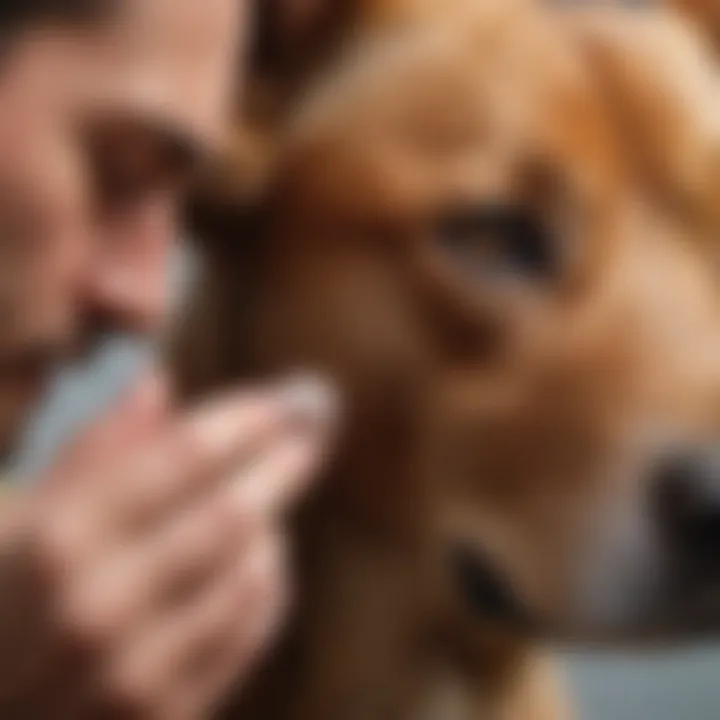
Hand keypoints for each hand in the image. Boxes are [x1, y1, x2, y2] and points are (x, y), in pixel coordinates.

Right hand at [0, 371, 333, 718]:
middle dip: (285, 461)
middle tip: (315, 430)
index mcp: (58, 538)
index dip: (249, 422)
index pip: (184, 458)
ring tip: (266, 500)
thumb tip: (157, 382)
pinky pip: (249, 632)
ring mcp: (134, 671)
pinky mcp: (165, 716)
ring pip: (252, 573)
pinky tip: (259, 561)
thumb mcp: (18, 517)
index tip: (288, 403)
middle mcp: (98, 604)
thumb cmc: (2, 601)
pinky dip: (265, 585)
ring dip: (272, 527)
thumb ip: (90, 451)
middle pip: (232, 512)